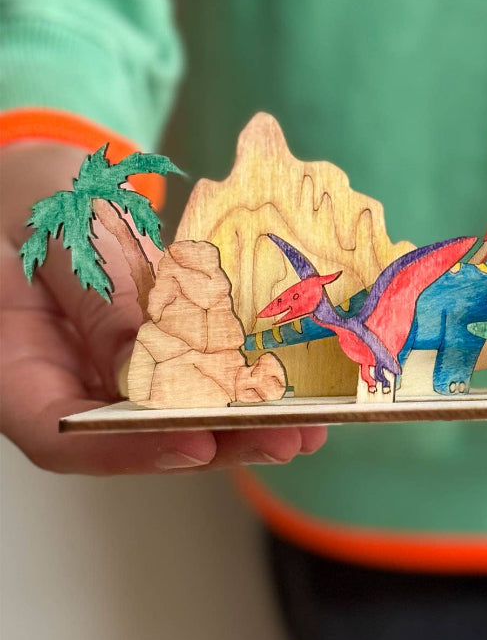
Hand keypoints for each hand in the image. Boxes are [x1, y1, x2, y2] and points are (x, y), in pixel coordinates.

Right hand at [1, 141, 327, 473]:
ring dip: (243, 425)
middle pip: (134, 437)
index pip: (62, 433)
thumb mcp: (66, 243)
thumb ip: (98, 302)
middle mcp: (69, 386)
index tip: (195, 442)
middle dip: (214, 441)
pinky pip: (201, 377)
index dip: (130, 447)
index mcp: (18, 369)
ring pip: (176, 416)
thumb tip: (145, 361)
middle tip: (280, 438)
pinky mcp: (161, 355)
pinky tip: (297, 391)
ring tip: (306, 427)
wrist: (60, 192)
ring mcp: (117, 375)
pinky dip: (245, 386)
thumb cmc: (48, 209)